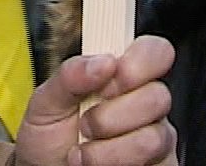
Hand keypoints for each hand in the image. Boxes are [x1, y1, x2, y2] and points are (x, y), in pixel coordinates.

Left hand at [14, 36, 176, 165]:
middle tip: (85, 122)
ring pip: (153, 136)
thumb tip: (102, 60)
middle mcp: (144, 104)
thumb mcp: (46, 103)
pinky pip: (156, 164)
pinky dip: (115, 164)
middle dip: (112, 114)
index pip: (155, 52)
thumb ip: (69, 75)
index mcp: (122, 76)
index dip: (138, 61)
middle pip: (159, 95)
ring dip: (109, 148)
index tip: (110, 74)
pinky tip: (96, 165)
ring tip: (83, 151)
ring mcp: (153, 137)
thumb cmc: (48, 141)